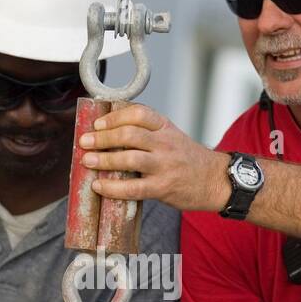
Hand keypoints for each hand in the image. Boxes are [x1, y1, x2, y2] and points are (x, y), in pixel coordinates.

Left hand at [79, 105, 230, 211]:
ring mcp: (164, 166)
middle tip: (85, 142)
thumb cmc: (189, 160)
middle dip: (102, 138)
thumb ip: (148, 134)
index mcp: (166, 127)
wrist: (216, 181)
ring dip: (103, 159)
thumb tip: (110, 136)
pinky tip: (99, 186)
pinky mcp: (163, 188)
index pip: (138, 113)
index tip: (98, 123)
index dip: (114, 117)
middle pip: (129, 134)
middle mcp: (165, 143)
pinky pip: (132, 188)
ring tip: (87, 161)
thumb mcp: (172, 137)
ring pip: (128, 158)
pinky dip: (112, 187)